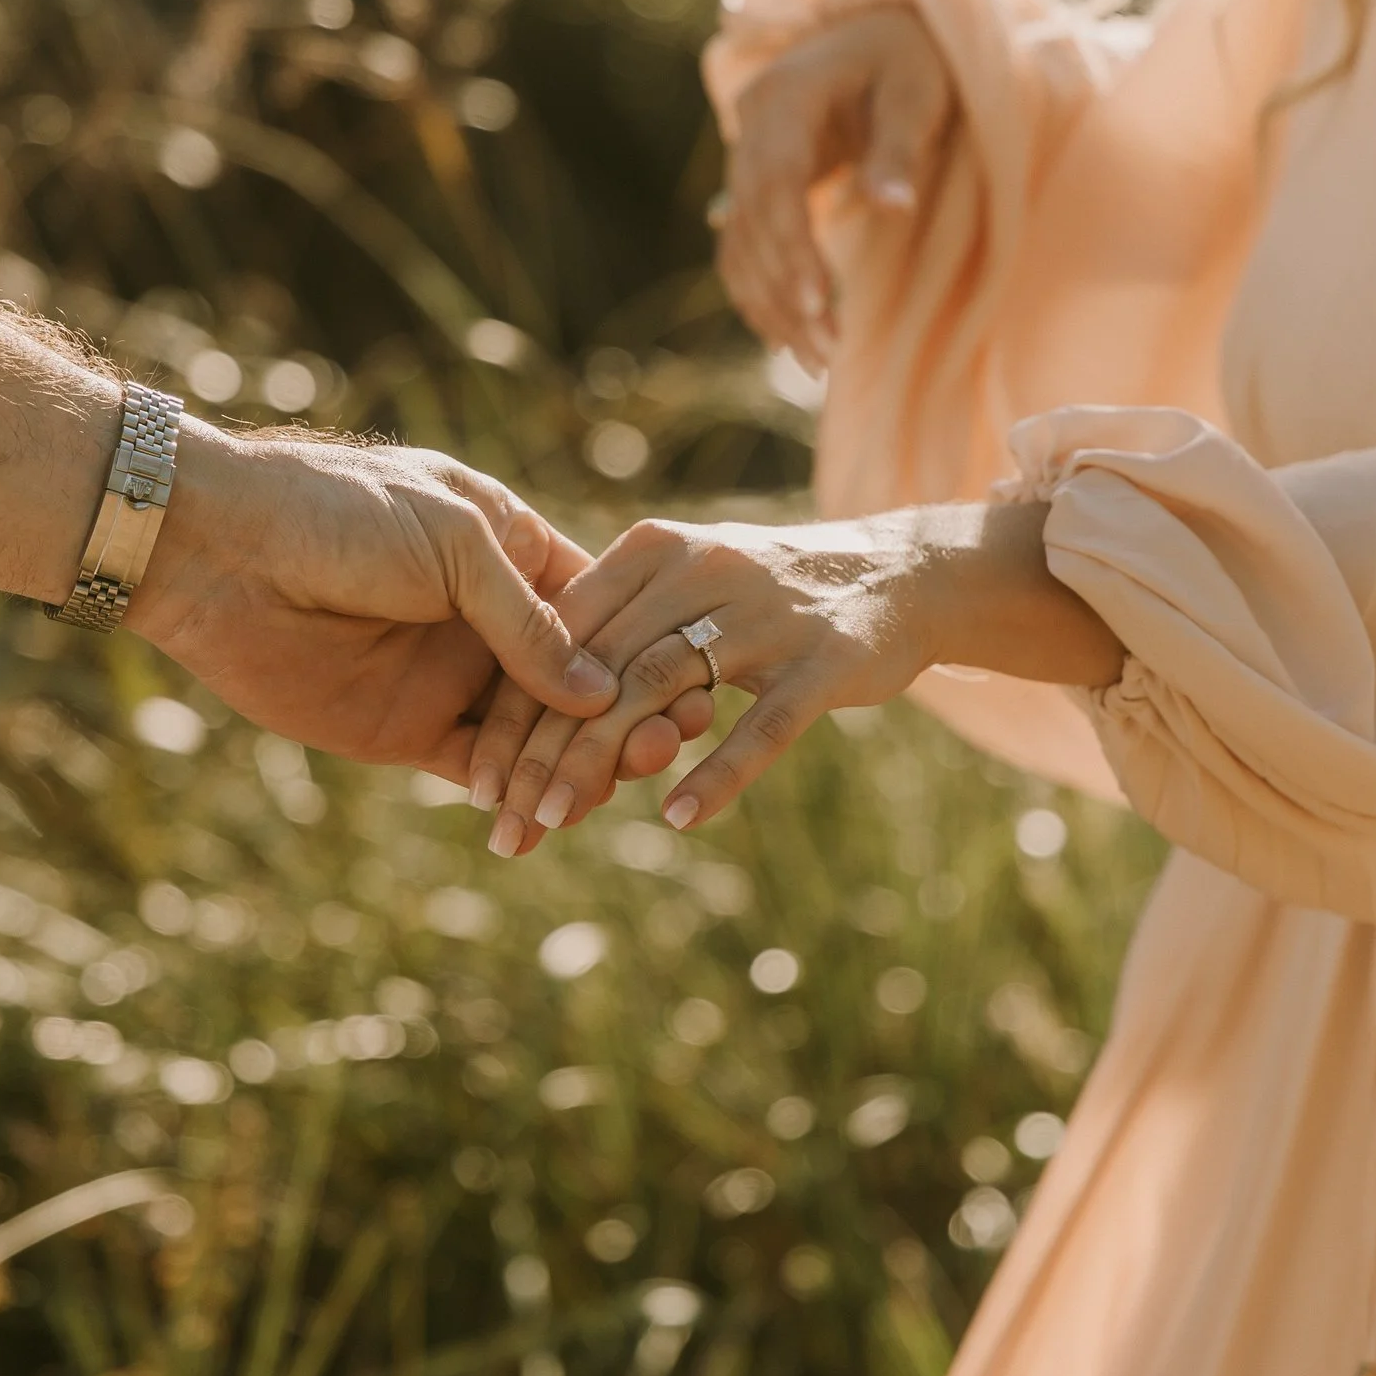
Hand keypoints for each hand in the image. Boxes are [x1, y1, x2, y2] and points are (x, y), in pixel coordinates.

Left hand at [127, 429, 708, 781]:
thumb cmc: (341, 513)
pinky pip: (479, 771)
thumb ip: (528, 621)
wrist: (224, 551)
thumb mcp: (455, 542)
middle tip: (672, 741)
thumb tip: (599, 693)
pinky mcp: (408, 731)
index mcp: (512, 553)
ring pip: (538, 735)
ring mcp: (451, 678)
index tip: (697, 681)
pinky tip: (553, 811)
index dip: (647, 647)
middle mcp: (490, 621)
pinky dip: (515, 794)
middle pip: (581, 682)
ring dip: (584, 761)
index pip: (599, 610)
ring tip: (627, 779)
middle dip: (629, 713)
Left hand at [466, 504, 1123, 848]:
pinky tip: (676, 816)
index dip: (512, 713)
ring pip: (659, 690)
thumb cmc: (768, 595)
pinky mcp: (823, 659)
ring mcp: (764, 615)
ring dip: (601, 762)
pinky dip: (717, 770)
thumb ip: (615, 632)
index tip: (477, 787)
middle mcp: (700, 569)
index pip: (558, 634)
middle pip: (597, 667)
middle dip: (540, 751)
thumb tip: (528, 710)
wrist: (898, 573)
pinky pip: (763, 724)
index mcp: (652, 550)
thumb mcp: (684, 587)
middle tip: (503, 825)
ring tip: (557, 820)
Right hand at [715, 6, 951, 366]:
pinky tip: (790, 340)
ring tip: (818, 361)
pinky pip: (744, 249)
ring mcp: (745, 157)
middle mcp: (750, 126)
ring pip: (740, 245)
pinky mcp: (755, 185)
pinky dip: (762, 295)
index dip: (790, 246)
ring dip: (773, 307)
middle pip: (751, 224)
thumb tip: (892, 208)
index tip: (819, 305)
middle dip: (786, 293)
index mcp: (783, 96)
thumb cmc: (911, 59)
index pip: (773, 182)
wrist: (884, 29)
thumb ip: (899, 149)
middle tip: (828, 354)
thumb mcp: (917, 94)